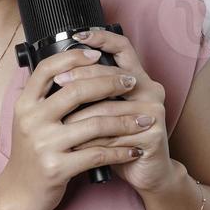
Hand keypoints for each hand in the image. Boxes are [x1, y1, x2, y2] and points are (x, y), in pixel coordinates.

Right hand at [0, 44, 149, 209]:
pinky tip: (134, 149)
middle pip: (76, 91)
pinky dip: (121, 151)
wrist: (18, 195)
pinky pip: (98, 155)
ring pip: (94, 124)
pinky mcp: (57, 168)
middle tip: (131, 82)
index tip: (98, 54)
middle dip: (110, 83)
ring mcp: (44, 145)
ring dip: (125, 121)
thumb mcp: (29, 122)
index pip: (48, 69)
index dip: (74, 57)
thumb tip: (75, 70)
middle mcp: (31, 121)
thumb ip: (46, 99)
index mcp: (25, 105)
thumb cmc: (30, 155)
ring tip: (144, 119)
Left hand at [54, 27, 175, 194]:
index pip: (123, 48)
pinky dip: (92, 141)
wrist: (145, 173)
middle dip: (81, 78)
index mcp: (138, 78)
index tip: (78, 35)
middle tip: (59, 82)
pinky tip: (76, 144)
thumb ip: (91, 93)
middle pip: (111, 75)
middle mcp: (150, 90)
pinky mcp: (153, 135)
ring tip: (60, 121)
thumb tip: (55, 75)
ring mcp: (154, 112)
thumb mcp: (104, 111)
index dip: (102, 38)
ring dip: (81, 116)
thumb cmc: (120, 140)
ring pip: (109, 108)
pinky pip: (115, 135)